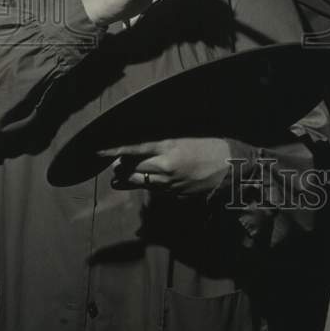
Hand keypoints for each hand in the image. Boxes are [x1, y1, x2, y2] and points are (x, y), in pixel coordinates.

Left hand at [101, 137, 242, 195]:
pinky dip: (145, 184)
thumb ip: (165, 139)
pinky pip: (152, 189)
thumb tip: (146, 142)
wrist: (232, 168)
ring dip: (127, 178)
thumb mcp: (188, 135)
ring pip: (137, 182)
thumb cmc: (213, 145)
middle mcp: (164, 166)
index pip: (133, 149)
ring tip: (122, 174)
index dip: (114, 150)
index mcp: (168, 147)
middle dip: (119, 166)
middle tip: (117, 161)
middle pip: (130, 168)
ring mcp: (168, 183)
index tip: (97, 151)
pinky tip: (147, 179)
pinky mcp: (173, 194)